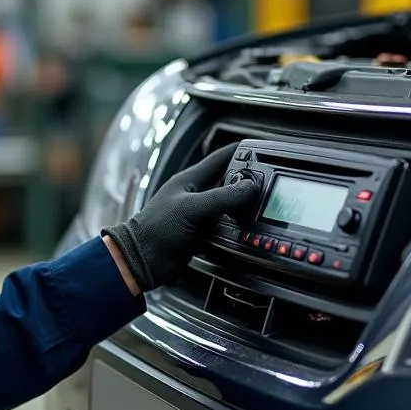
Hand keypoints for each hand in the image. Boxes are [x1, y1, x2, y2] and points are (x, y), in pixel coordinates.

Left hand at [102, 143, 258, 291]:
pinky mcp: (200, 234)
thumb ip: (222, 197)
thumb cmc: (156, 229)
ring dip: (243, 206)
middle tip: (269, 180)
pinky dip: (236, 227)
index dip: (240, 151)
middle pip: (227, 182)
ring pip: (228, 205)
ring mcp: (198, 214)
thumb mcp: (192, 209)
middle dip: (246, 180)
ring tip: (262, 204)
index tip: (261, 148)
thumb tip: (250, 186)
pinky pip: (224, 227)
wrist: (142, 261)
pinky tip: (247, 229)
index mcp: (190, 180)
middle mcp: (195, 195)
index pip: (220, 158)